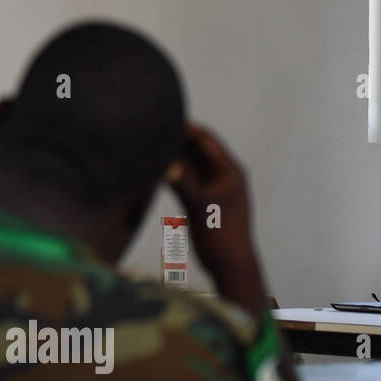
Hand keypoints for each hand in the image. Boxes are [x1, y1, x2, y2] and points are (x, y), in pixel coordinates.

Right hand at [168, 123, 265, 311]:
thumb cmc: (223, 235)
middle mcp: (221, 176)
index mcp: (230, 172)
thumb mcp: (202, 207)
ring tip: (149, 143)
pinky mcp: (200, 200)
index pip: (208, 141)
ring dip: (173, 155)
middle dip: (178, 139)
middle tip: (152, 128)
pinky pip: (184, 180)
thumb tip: (165, 165)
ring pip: (189, 165)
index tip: (167, 116)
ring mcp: (211, 188)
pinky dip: (171, 172)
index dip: (189, 128)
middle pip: (197, 150)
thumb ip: (184, 184)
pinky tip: (153, 168)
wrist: (230, 264)